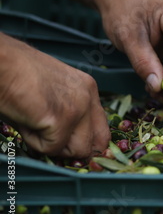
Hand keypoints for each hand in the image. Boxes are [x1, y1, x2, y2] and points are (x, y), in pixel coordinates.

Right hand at [0, 34, 109, 157]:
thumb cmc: (15, 74)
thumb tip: (69, 144)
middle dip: (74, 150)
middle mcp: (89, 97)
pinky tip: (25, 120)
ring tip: (34, 124)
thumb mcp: (52, 92)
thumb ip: (67, 113)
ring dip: (53, 146)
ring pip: (78, 151)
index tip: (69, 147)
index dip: (87, 143)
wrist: (0, 62)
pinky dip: (34, 141)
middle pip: (98, 143)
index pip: (102, 129)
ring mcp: (79, 108)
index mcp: (88, 88)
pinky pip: (52, 149)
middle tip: (50, 140)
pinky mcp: (62, 119)